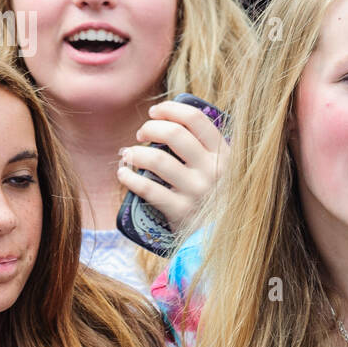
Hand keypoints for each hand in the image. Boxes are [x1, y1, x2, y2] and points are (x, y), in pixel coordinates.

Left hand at [118, 101, 228, 228]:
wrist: (224, 237)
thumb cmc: (215, 197)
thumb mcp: (222, 170)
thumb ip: (206, 148)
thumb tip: (169, 121)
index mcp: (223, 154)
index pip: (196, 119)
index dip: (170, 109)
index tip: (155, 112)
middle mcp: (212, 170)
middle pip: (174, 133)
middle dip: (150, 128)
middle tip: (141, 134)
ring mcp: (197, 191)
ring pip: (157, 159)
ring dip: (135, 152)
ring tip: (128, 154)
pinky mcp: (180, 211)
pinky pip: (147, 188)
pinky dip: (129, 178)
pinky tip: (123, 174)